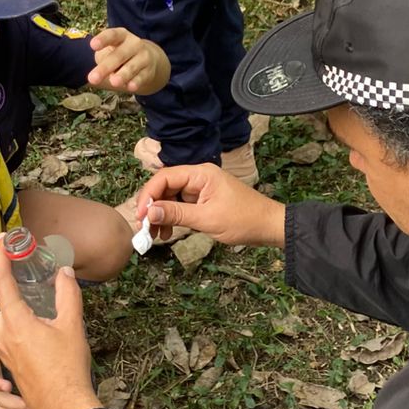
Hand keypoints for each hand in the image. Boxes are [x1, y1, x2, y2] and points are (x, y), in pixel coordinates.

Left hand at [0, 245, 98, 408]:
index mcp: (16, 324)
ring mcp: (2, 353)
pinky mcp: (8, 364)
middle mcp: (1, 337)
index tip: (4, 241)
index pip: (1, 282)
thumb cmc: (68, 368)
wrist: (63, 406)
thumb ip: (68, 295)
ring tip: (3, 300)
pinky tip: (22, 323)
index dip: (0, 256)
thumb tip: (65, 273)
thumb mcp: (72, 326)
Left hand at [87, 28, 168, 94]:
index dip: (103, 39)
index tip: (92, 45)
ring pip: (131, 67)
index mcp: (122, 35)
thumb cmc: (121, 53)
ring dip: (122, 75)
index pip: (112, 35)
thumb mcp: (110, 50)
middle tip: (92, 78)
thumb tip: (99, 73)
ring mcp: (143, 57)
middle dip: (105, 67)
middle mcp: (134, 44)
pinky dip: (136, 82)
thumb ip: (103, 58)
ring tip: (113, 82)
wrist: (148, 59)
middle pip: (119, 55)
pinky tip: (130, 87)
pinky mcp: (149, 72)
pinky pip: (141, 78)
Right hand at [135, 163, 286, 247]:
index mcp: (201, 173)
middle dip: (152, 207)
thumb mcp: (207, 219)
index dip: (148, 195)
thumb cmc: (244, 219)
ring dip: (160, 215)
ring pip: (170, 198)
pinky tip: (168, 232)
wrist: (268, 226)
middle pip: (164, 187)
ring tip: (155, 235)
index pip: (164, 177)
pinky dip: (172, 218)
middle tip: (144, 228)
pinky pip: (180, 206)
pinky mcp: (203, 200)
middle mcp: (198, 177)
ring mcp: (200, 189)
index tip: (140, 215)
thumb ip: (176, 214)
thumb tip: (150, 212)